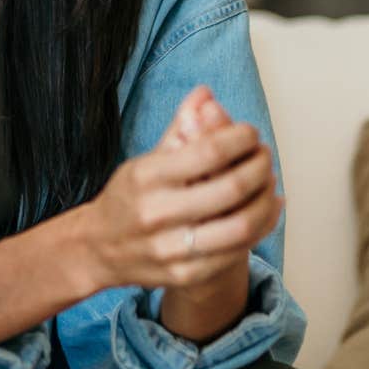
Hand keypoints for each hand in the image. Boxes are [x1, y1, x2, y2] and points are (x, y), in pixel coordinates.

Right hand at [79, 87, 281, 290]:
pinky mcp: (185, 275)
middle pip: (230, 188)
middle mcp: (156, 213)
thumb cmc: (128, 198)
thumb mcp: (145, 160)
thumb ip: (179, 128)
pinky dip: (261, 227)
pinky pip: (237, 251)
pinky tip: (267, 209)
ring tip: (269, 182)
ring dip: (266, 200)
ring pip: (240, 225)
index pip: (208, 151)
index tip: (250, 133)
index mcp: (146, 177)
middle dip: (259, 167)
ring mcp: (171, 248)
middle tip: (264, 156)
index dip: (239, 138)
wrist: (98, 249)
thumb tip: (206, 93)